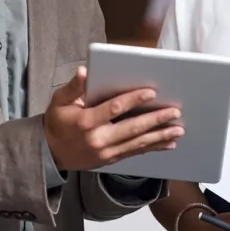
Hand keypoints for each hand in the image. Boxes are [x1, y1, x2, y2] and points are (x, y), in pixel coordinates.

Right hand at [43, 66, 184, 170]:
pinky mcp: (111, 159)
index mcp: (86, 122)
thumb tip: (85, 71)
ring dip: (160, 136)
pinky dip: (153, 148)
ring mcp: (106, 152)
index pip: (114, 108)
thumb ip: (74, 87)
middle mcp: (99, 139)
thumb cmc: (57, 122)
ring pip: (138, 143)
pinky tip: (168, 143)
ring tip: (178, 130)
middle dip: (155, 120)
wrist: (50, 153)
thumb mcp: (59, 101)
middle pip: (132, 128)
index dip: (134, 99)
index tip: (152, 92)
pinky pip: (135, 153)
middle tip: (175, 112)